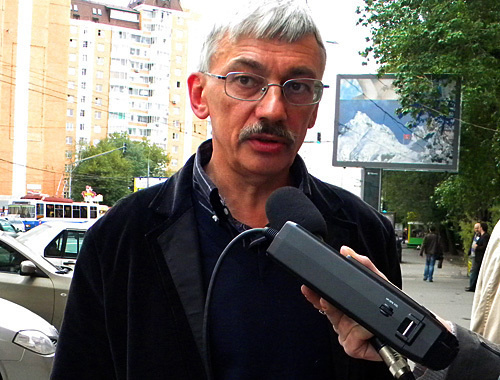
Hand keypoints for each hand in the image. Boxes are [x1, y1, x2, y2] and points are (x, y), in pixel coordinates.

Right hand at [301, 246, 453, 361]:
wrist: (411, 330)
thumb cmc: (395, 308)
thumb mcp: (380, 282)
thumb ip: (365, 265)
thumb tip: (347, 251)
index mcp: (347, 304)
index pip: (325, 297)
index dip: (315, 293)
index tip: (309, 286)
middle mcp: (344, 319)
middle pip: (327, 309)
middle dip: (322, 302)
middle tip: (322, 296)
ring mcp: (347, 333)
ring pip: (338, 324)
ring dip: (342, 317)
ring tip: (345, 312)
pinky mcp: (354, 347)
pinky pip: (351, 341)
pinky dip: (361, 334)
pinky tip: (368, 330)